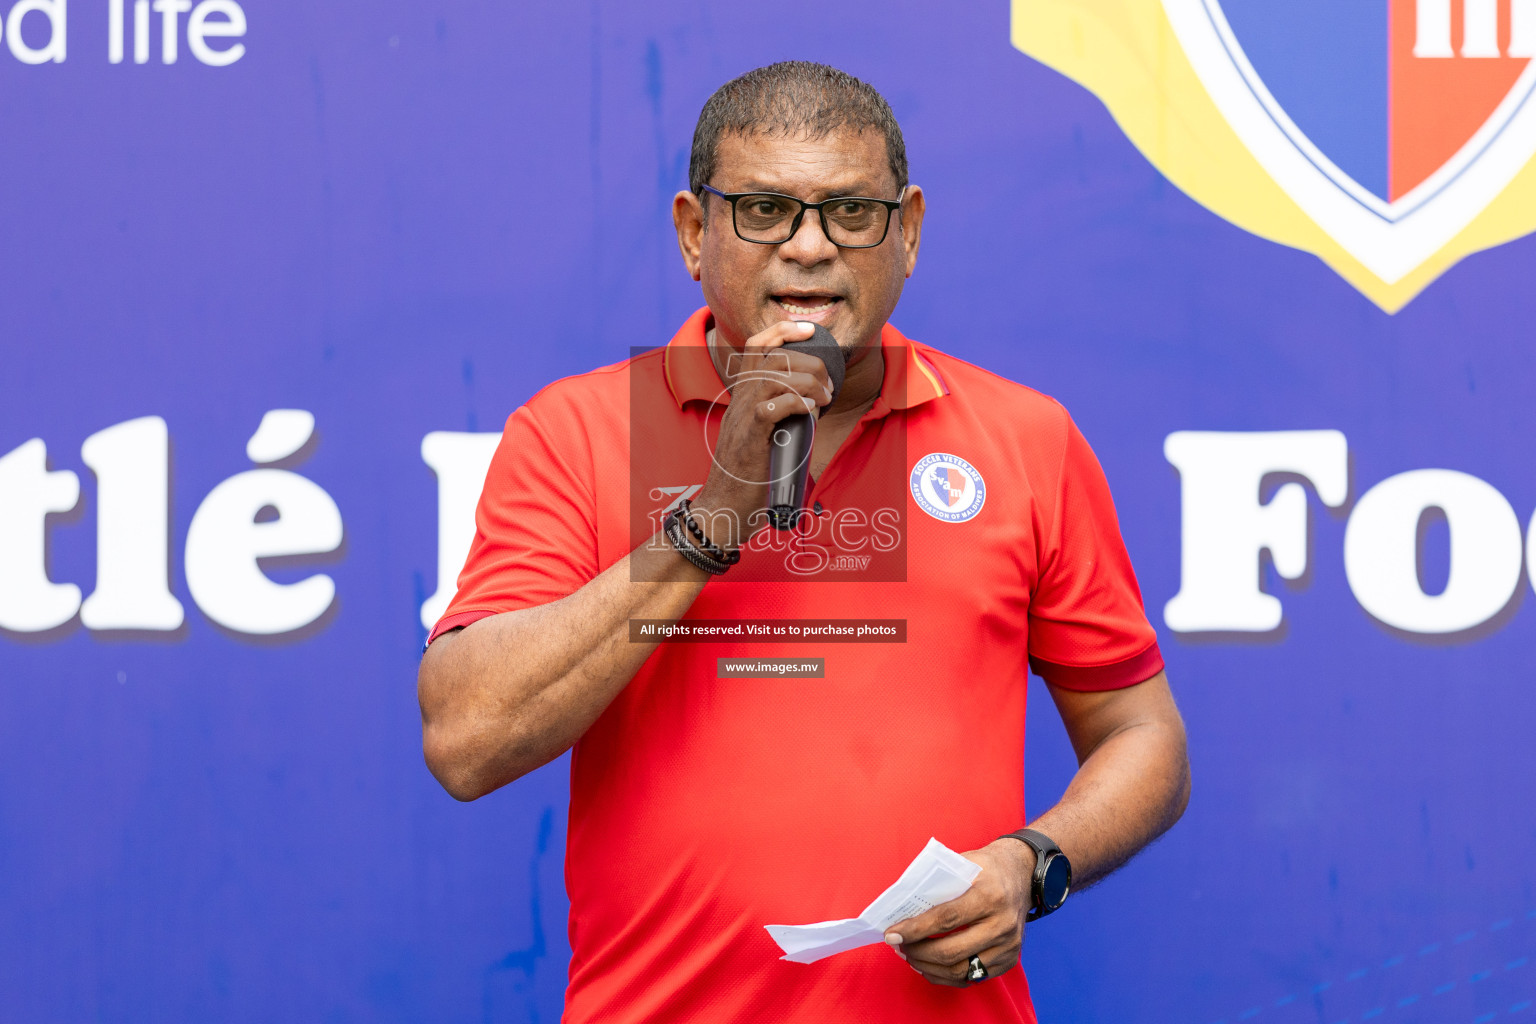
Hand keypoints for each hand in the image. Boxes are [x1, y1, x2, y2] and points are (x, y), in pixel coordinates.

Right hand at [690, 321, 834, 545]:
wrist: (722, 507)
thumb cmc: (746, 475)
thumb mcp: (761, 434)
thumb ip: (777, 414)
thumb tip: (810, 406)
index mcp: (742, 394)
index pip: (755, 346)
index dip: (782, 329)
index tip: (808, 330)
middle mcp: (739, 398)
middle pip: (775, 356)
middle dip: (811, 361)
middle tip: (828, 384)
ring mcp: (742, 416)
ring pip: (776, 375)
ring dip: (810, 381)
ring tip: (825, 398)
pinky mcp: (749, 437)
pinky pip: (772, 407)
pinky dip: (798, 402)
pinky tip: (811, 411)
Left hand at [883, 840, 1035, 986]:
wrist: (1023, 873)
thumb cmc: (986, 867)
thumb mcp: (963, 863)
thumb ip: (937, 884)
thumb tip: (902, 909)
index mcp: (990, 895)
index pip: (946, 919)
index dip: (915, 930)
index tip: (892, 934)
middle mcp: (1003, 924)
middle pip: (951, 951)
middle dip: (917, 952)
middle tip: (898, 946)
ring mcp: (1009, 946)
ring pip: (961, 970)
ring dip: (928, 967)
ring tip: (910, 956)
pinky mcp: (1009, 960)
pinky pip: (972, 977)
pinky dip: (946, 976)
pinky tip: (929, 966)